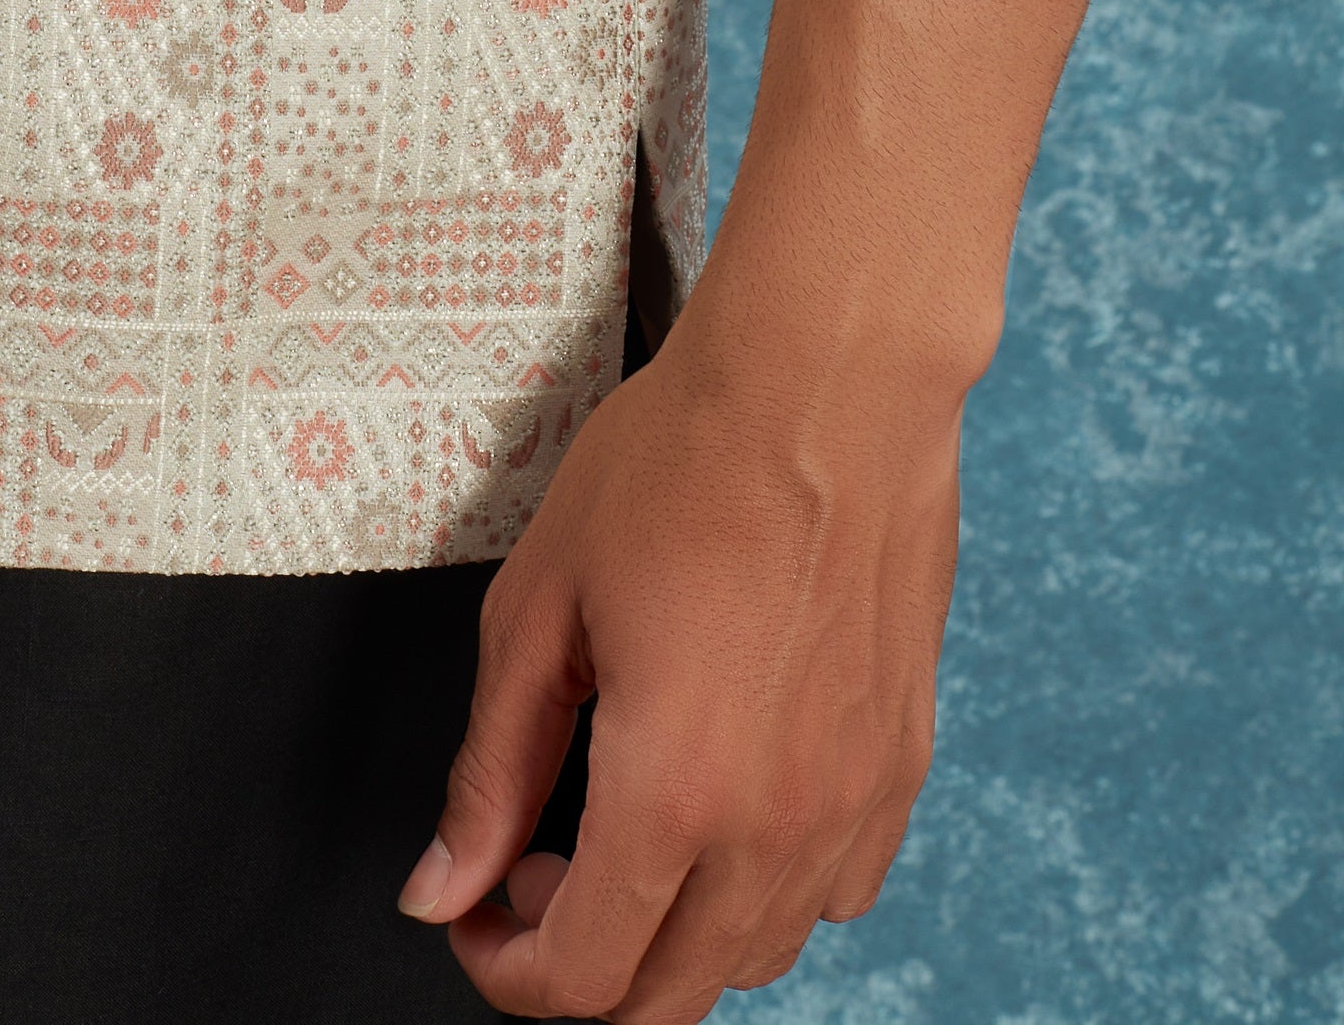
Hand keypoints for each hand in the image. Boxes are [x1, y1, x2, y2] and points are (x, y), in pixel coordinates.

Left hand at [399, 294, 961, 1017]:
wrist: (827, 379)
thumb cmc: (683, 459)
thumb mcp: (539, 607)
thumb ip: (489, 772)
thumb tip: (441, 888)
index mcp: (673, 794)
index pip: (581, 978)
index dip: (503, 968)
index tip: (475, 911)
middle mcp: (777, 829)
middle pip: (666, 1000)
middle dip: (579, 965)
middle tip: (534, 864)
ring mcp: (853, 807)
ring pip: (752, 957)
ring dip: (672, 929)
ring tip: (625, 818)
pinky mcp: (902, 768)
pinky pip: (833, 893)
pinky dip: (765, 887)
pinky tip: (725, 795)